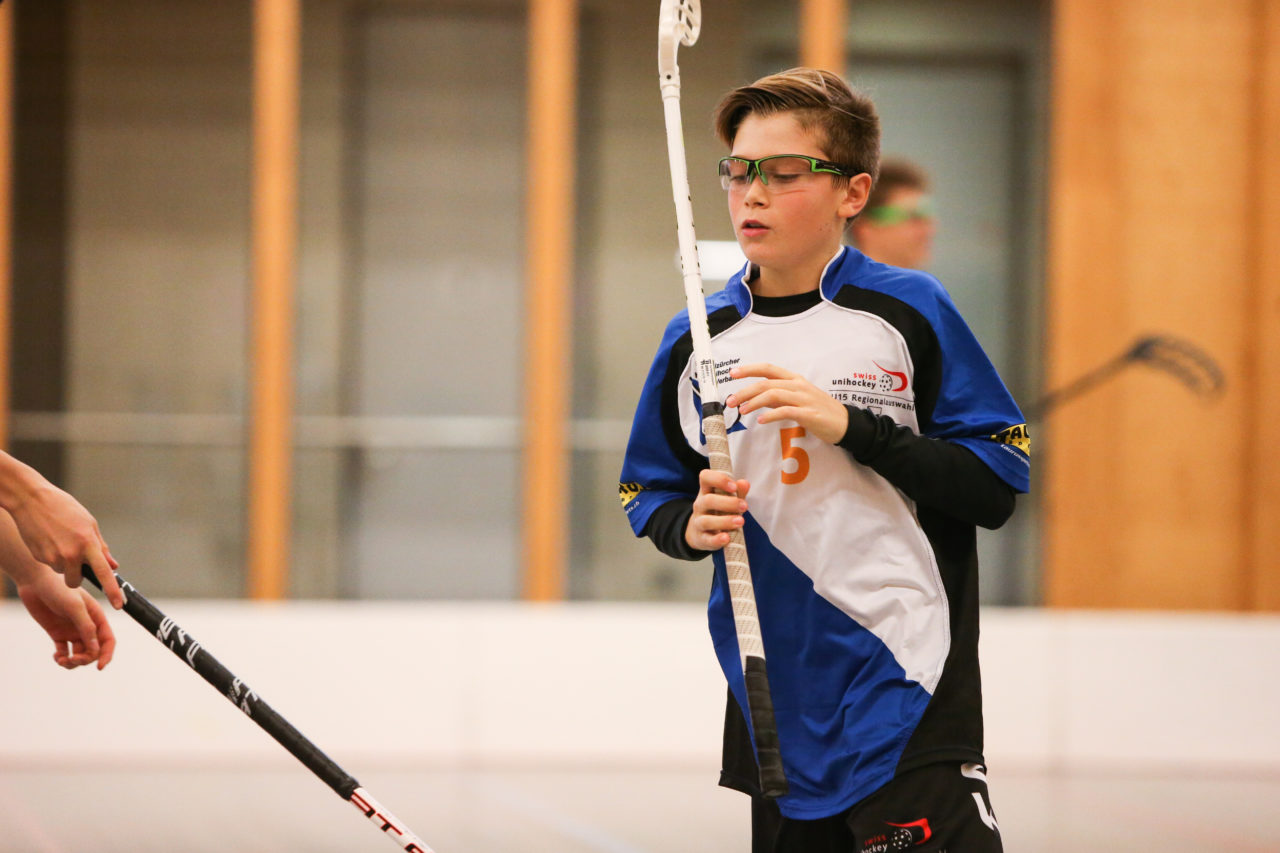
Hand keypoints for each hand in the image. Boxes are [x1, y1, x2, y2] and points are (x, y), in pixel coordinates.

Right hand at [4, 470, 122, 608]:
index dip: (113, 591)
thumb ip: (100, 547)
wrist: (31, 500)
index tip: (120, 605)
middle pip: (76, 581)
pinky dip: (51, 556)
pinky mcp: (39, 557)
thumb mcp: (88, 523)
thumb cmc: (64, 508)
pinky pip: (50, 564)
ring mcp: (53, 557)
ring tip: (59, 540)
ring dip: (63, 564)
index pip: (104, 573)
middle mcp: (71, 554)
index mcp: (87, 543)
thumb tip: (113, 566)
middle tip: (73, 556)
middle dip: (76, 574)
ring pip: (62, 572)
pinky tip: (47, 539)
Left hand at [16, 568, 116, 670]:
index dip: (106, 654)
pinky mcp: (57, 634)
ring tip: (61, 660)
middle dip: (85, 659)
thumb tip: (95, 649)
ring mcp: (72, 631)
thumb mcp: (75, 607)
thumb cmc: (59, 588)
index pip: (107, 640)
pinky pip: (64, 652)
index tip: (99, 667)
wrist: (36, 582)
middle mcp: (86, 626)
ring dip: (72, 662)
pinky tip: (56, 656)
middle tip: (72, 659)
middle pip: (93, 651)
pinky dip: (61, 658)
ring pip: (78, 654)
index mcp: (97, 617)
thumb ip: (86, 627)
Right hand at [685, 468, 751, 551]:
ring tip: (740, 521)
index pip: (705, 477)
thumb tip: (744, 483)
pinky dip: (717, 539)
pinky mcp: (701, 539)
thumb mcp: (727, 499)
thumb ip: (737, 492)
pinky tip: (727, 538)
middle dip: (728, 503)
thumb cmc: (718, 511)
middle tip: (745, 506)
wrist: (700, 533)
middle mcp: (700, 505)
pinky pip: (707, 539)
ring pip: (706, 521)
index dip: (719, 479)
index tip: (733, 486)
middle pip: (708, 500)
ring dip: (725, 521)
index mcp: (706, 491)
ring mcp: (698, 522)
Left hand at [726, 362, 848, 443]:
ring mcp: (804, 399)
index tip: (732, 373)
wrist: (845, 423)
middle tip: (730, 401)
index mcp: (794, 379)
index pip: (768, 369)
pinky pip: (786, 411)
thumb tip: (758, 398)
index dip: (749, 369)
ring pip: (774, 394)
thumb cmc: (819, 410)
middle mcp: (798, 386)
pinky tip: (760, 420)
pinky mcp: (809, 414)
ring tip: (742, 410)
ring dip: (754, 402)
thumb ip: (778, 398)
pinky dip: (771, 415)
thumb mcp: (797, 399)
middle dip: (745, 391)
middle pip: (766, 383)